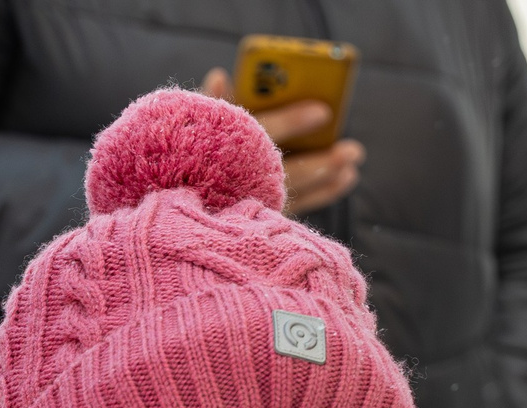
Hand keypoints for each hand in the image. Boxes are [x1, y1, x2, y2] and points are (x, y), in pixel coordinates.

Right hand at [201, 69, 363, 213]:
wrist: (172, 199)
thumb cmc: (190, 148)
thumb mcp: (196, 123)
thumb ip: (213, 101)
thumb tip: (221, 75)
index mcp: (227, 150)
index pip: (264, 132)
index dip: (293, 121)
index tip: (325, 111)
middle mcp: (241, 181)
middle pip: (289, 172)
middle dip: (323, 162)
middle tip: (354, 151)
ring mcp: (252, 201)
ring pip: (297, 193)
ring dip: (328, 181)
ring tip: (352, 169)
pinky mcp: (260, 214)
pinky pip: (298, 206)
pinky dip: (321, 193)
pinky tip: (342, 179)